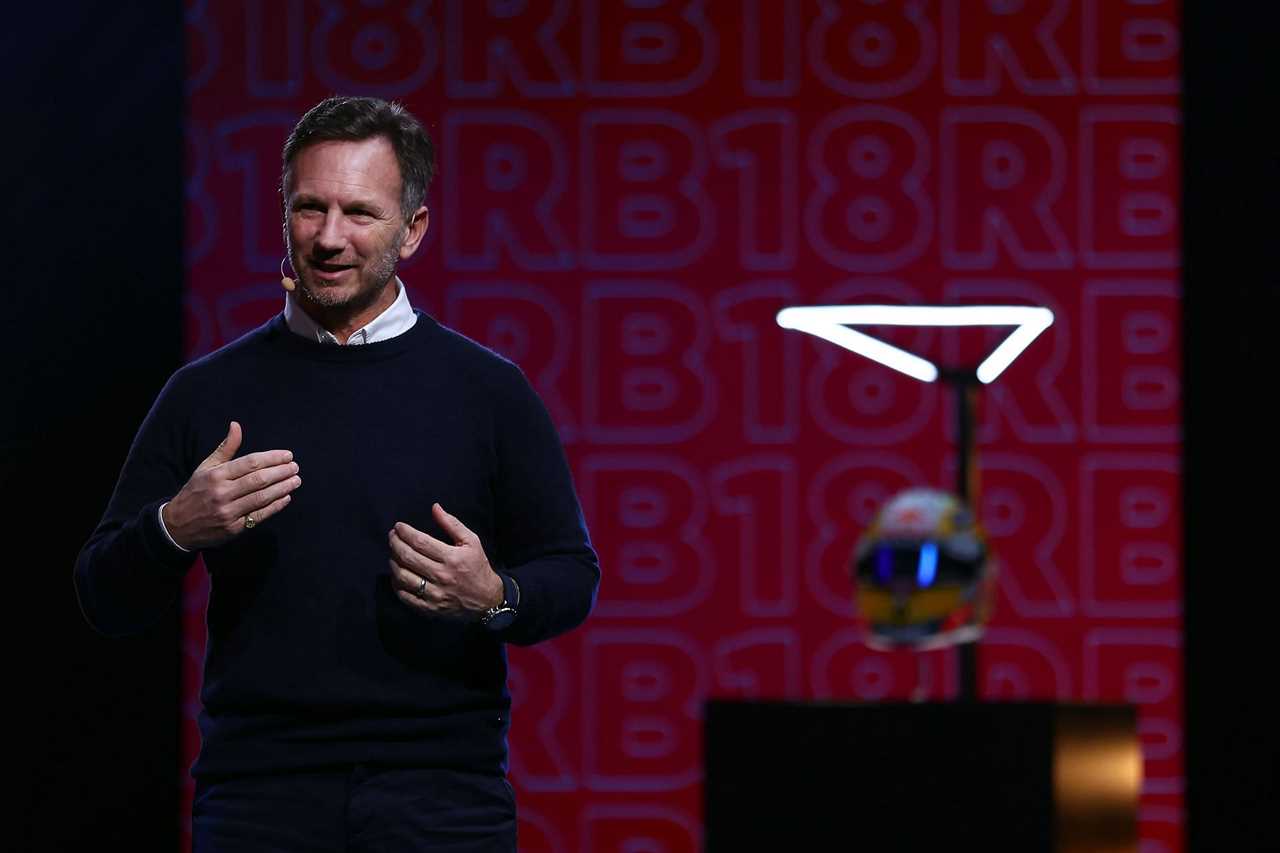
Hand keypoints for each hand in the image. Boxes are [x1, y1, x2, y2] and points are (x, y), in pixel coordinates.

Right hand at [161, 421, 300, 549]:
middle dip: (281, 472)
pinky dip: (275, 506)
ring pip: (261, 497)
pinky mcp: (233, 529)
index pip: (250, 463)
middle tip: (295, 467)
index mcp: (216, 475)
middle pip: (258, 480)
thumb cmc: (196, 491)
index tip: (288, 455)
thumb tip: (236, 425)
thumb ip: (225, 448)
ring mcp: (228, 512)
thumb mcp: (206, 467)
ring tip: (295, 480)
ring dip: (282, 488)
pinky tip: (286, 498)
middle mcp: (222, 493)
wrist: (177, 526)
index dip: (272, 458)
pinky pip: (258, 516)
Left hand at [389, 503, 502, 619]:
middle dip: (395, 543)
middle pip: (408, 557)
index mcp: (452, 558)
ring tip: (393, 554)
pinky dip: (396, 584)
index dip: (405, 532)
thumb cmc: (478, 566)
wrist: (487, 599)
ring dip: (393, 562)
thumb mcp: (472, 541)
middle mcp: (442, 575)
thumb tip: (435, 507)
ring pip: (403, 576)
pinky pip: (405, 596)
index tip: (398, 526)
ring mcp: (434, 594)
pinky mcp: (429, 608)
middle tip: (391, 536)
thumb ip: (452, 524)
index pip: (420, 542)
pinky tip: (396, 575)